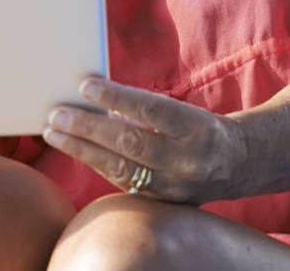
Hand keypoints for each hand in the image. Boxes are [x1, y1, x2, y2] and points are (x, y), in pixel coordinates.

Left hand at [41, 78, 247, 203]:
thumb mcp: (181, 111)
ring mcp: (175, 187)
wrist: (235, 164)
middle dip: (88, 128)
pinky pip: (122, 183)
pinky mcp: (162, 203)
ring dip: (81, 149)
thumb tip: (93, 99)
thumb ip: (142, 108)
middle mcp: (188, 161)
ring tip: (54, 132)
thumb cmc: (197, 127)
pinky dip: (96, 163)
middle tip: (56, 114)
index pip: (151, 110)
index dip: (117, 98)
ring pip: (121, 169)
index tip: (85, 86)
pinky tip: (74, 149)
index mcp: (196, 128)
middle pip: (131, 143)